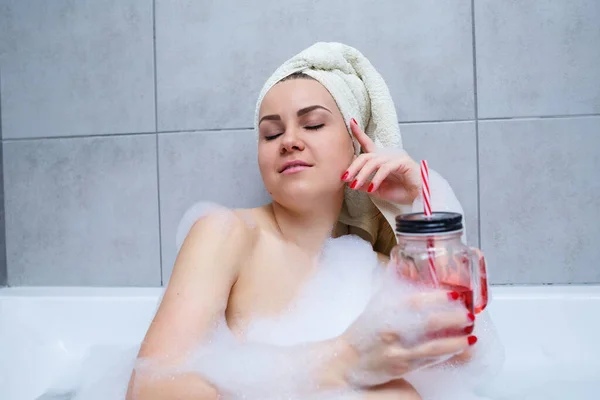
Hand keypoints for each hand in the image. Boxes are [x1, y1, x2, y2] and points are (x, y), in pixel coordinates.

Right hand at [337, 285, 476, 387]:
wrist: (348, 360)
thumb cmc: (364, 330)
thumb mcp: (376, 303)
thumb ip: (391, 283)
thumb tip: (400, 259)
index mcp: (385, 311)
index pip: (413, 302)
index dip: (436, 297)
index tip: (454, 293)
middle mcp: (391, 331)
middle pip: (426, 324)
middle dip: (452, 319)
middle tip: (469, 314)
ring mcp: (397, 351)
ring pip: (431, 347)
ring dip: (454, 341)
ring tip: (471, 335)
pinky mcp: (402, 367)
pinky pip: (429, 361)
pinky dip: (446, 355)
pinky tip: (460, 349)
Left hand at [341, 118, 421, 204]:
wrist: (418, 197)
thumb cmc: (400, 192)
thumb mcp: (377, 189)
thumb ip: (364, 184)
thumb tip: (350, 182)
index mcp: (381, 159)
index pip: (368, 143)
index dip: (359, 133)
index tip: (351, 122)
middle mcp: (387, 155)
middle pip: (366, 156)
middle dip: (353, 167)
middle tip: (345, 177)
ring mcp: (396, 157)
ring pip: (373, 162)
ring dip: (362, 174)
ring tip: (355, 185)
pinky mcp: (403, 162)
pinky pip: (386, 168)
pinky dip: (377, 178)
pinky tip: (372, 188)